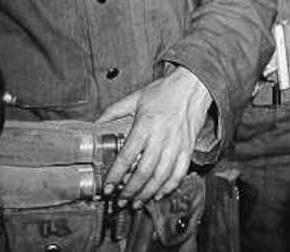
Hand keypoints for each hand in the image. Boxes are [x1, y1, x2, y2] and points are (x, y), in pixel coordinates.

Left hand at [98, 66, 212, 205]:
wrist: (193, 86)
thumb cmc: (165, 91)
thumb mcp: (136, 97)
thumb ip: (114, 111)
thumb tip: (96, 123)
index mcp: (146, 125)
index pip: (127, 156)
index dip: (116, 175)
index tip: (107, 187)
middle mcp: (162, 137)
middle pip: (144, 172)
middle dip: (130, 190)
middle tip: (120, 201)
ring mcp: (177, 145)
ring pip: (161, 177)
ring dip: (147, 193)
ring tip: (136, 203)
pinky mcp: (188, 149)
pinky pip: (179, 174)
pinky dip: (169, 187)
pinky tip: (158, 194)